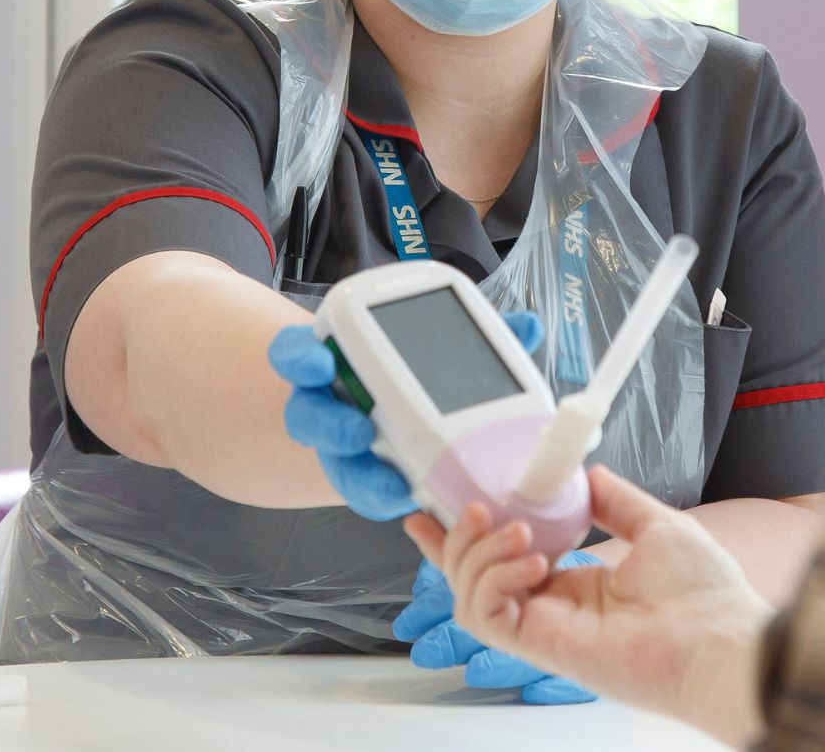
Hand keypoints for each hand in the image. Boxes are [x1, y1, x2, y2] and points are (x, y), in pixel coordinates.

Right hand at [269, 312, 545, 520]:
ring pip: (333, 461)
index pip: (297, 355)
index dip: (300, 357)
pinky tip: (407, 498)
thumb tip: (527, 325)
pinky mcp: (359, 477)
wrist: (394, 420)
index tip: (319, 359)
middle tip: (359, 428)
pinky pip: (361, 491)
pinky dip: (383, 496)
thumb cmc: (412, 378)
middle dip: (328, 424)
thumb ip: (475, 340)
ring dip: (358, 470)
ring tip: (391, 479)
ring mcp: (340, 446)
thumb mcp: (438, 353)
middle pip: (307, 415)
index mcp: (336, 362)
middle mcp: (328, 404)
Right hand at [406, 466, 773, 744]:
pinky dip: (494, 581)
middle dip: (457, 540)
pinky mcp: (542, 646)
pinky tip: (531, 561)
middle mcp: (553, 607)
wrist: (719, 638)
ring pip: (471, 595)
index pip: (502, 561)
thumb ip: (615, 500)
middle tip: (472, 508)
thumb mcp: (656, 525)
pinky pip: (488, 616)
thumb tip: (586, 473)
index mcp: (576, 583)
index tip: (433, 512)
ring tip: (517, 528)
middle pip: (473, 577)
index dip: (464, 539)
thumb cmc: (703, 595)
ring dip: (479, 554)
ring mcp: (545, 628)